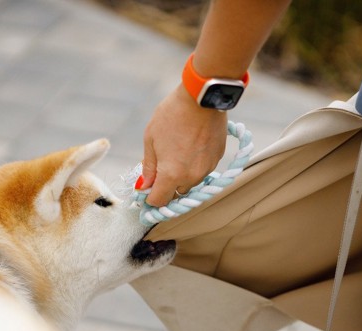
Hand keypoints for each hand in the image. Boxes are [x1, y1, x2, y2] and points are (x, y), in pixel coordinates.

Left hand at [141, 85, 227, 206]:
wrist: (201, 97)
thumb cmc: (172, 114)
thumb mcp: (151, 139)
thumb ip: (149, 167)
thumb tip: (144, 185)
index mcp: (172, 174)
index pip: (159, 201)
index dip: (150, 199)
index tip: (146, 192)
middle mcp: (191, 177)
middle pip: (176, 194)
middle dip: (167, 186)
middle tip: (160, 169)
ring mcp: (207, 169)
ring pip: (191, 183)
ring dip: (182, 176)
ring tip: (176, 153)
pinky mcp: (217, 159)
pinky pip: (203, 170)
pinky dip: (195, 165)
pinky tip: (190, 147)